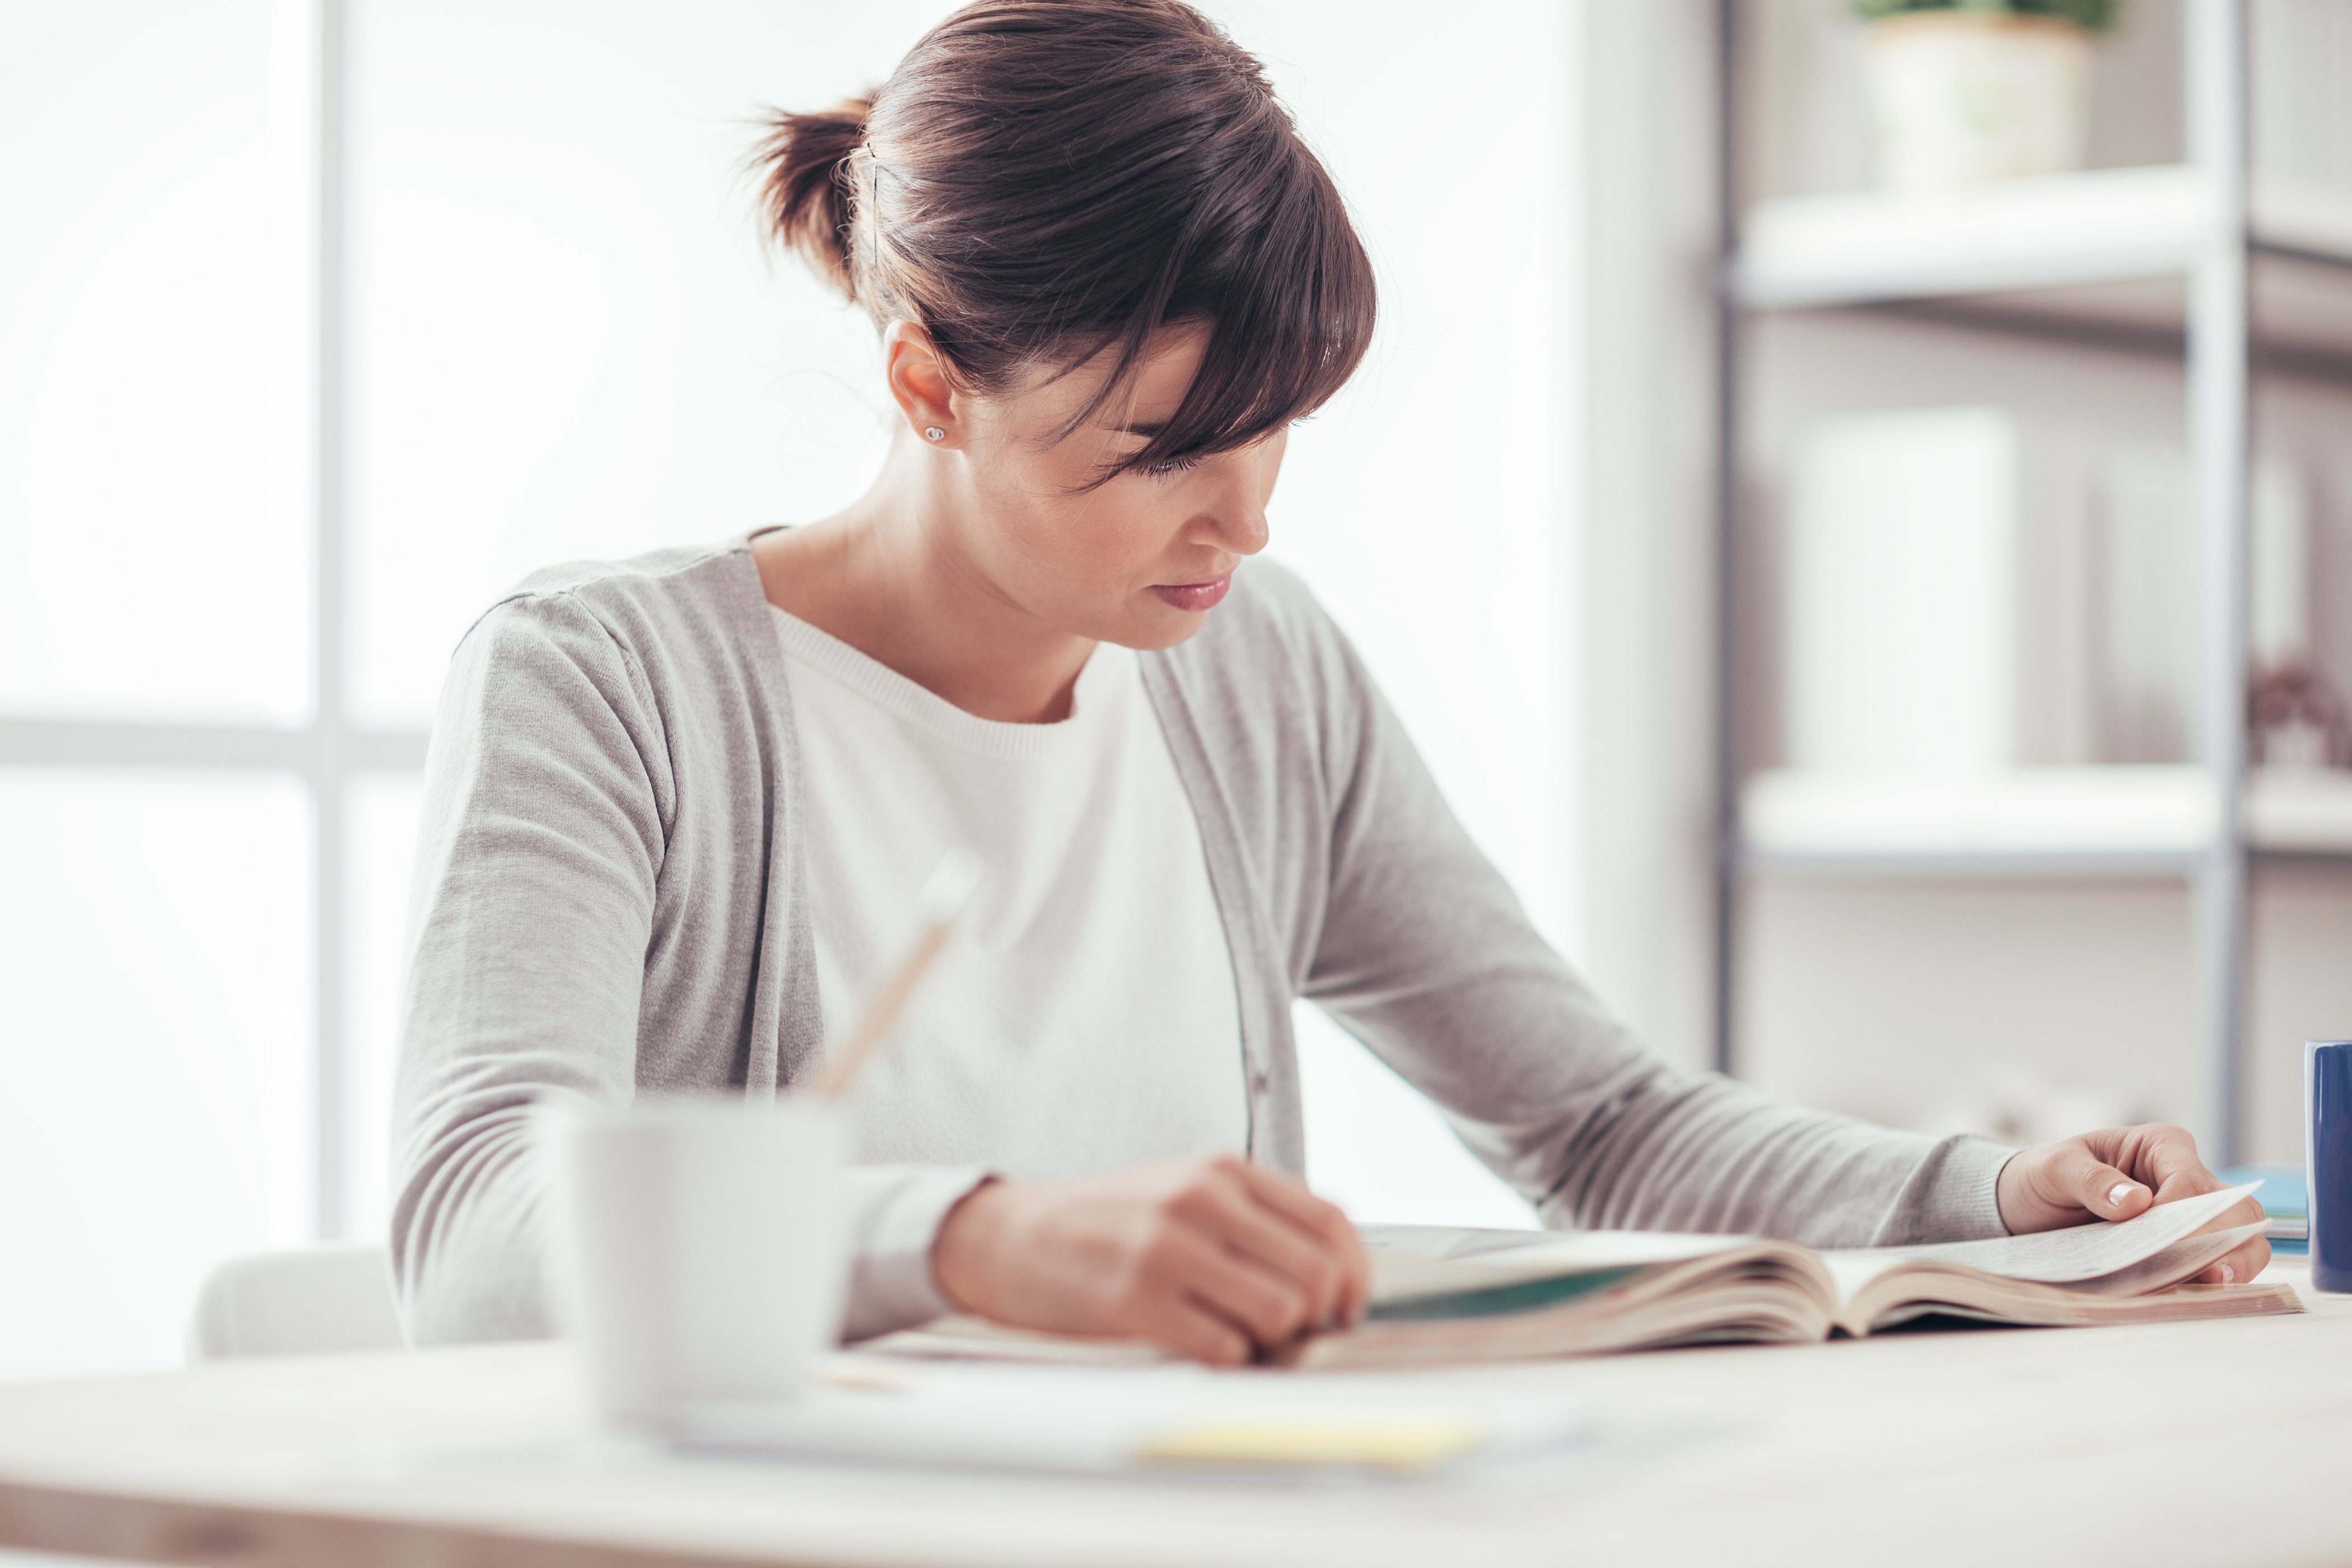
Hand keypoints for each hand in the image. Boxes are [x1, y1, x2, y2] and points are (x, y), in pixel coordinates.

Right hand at [928, 1154, 1369, 1365]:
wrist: (1013, 1236)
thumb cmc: (1111, 1223)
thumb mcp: (1186, 1190)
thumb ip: (1256, 1215)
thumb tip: (1338, 1267)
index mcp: (1223, 1170)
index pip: (1332, 1223)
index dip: (1354, 1277)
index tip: (1344, 1309)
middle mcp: (1201, 1199)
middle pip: (1315, 1274)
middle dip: (1316, 1317)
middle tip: (1290, 1334)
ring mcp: (1168, 1248)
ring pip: (1279, 1313)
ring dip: (1272, 1342)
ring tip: (1240, 1338)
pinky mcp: (1135, 1299)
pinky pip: (1225, 1348)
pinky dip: (1228, 1361)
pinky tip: (1202, 1348)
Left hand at [1995, 1123, 2267, 1283]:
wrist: (2030, 1204)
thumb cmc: (2045, 1177)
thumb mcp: (2054, 1169)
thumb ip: (2090, 1179)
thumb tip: (2135, 1202)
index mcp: (2161, 1146)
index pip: (2192, 1182)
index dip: (2185, 1216)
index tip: (2161, 1243)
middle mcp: (2187, 1175)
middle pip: (2236, 1209)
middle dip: (2226, 1242)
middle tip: (2207, 1275)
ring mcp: (2193, 1213)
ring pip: (2242, 1238)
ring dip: (2232, 1265)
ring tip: (2209, 1288)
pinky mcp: (2186, 1245)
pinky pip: (2220, 1262)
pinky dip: (2215, 1279)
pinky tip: (2194, 1294)